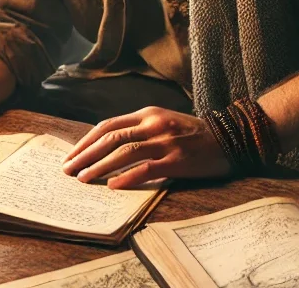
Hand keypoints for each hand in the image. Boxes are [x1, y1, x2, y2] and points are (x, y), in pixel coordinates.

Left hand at [61, 106, 230, 188]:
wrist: (229, 137)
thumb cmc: (192, 133)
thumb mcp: (163, 122)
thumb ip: (138, 129)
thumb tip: (106, 146)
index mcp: (147, 114)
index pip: (108, 126)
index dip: (86, 141)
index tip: (72, 155)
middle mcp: (154, 125)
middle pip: (111, 138)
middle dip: (86, 154)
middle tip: (69, 169)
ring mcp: (166, 142)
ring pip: (125, 152)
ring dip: (100, 166)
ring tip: (83, 178)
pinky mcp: (178, 160)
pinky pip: (147, 168)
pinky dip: (128, 177)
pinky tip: (113, 185)